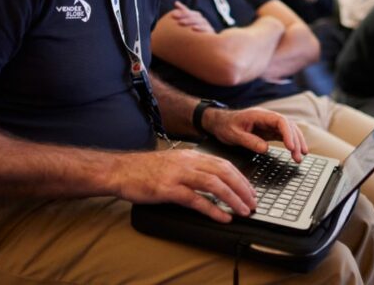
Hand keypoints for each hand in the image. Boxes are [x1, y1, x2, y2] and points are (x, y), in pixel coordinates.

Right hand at [113, 149, 254, 222]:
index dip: (241, 178)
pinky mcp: (168, 189)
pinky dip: (212, 209)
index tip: (251, 190)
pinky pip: (196, 199)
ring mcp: (178, 175)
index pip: (224, 164)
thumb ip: (193, 169)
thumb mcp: (174, 163)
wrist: (120, 170)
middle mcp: (187, 162)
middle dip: (243, 188)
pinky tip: (222, 217)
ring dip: (233, 198)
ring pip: (214, 184)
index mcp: (191, 155)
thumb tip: (214, 182)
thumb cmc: (145, 170)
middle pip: (224, 172)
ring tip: (243, 210)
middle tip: (253, 202)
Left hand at [169, 1, 213, 32]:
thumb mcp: (189, 21)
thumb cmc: (196, 30)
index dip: (181, 13)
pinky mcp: (210, 32)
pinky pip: (206, 28)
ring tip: (182, 23)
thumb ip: (184, 11)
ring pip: (199, 21)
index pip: (189, 12)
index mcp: (197, 16)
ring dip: (190, 21)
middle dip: (185, 17)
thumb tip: (176, 2)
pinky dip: (200, 28)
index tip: (173, 15)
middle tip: (176, 20)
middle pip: (194, 16)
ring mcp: (207, 25)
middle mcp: (202, 20)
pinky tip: (193, 28)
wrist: (205, 41)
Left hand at [204, 107, 308, 162]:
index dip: (288, 133)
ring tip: (300, 157)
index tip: (290, 146)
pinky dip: (291, 143)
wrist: (219, 122)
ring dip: (296, 142)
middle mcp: (267, 118)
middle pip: (288, 125)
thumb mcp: (234, 134)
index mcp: (259, 115)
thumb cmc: (225, 126)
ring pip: (289, 130)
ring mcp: (269, 124)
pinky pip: (284, 135)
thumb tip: (265, 149)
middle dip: (296, 140)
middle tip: (298, 156)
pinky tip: (295, 152)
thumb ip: (249, 141)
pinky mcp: (269, 131)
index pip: (280, 120)